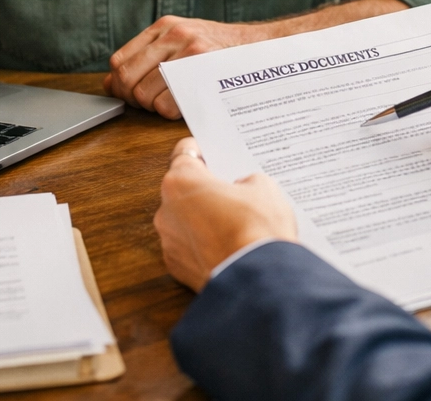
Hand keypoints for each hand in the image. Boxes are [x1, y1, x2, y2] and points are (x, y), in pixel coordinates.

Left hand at [104, 16, 274, 118]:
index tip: (130, 93)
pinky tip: (183, 105)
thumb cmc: (219, 51)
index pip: (119, 60)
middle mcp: (173, 36)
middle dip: (133, 97)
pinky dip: (169, 112)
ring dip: (153, 106)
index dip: (119, 83)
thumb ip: (147, 57)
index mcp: (164, 27)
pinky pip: (164, 104)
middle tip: (149, 103)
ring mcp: (187, 54)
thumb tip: (110, 82)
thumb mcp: (181, 42)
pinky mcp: (200, 74)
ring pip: (143, 94)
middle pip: (126, 78)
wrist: (260, 49)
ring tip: (171, 101)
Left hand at [153, 137, 297, 291]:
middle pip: (182, 191)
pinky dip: (203, 246)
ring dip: (202, 220)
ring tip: (234, 225)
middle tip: (231, 193)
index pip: (184, 154)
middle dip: (204, 190)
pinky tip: (228, 246)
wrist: (259, 278)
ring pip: (184, 221)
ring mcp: (169, 241)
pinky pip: (189, 247)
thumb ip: (246, 181)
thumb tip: (241, 190)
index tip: (207, 152)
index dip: (199, 152)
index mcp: (181, 181)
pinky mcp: (176, 268)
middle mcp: (166, 210)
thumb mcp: (263, 186)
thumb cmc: (257, 227)